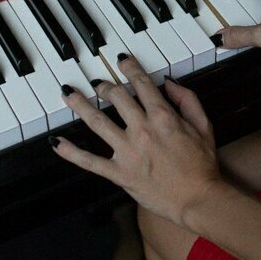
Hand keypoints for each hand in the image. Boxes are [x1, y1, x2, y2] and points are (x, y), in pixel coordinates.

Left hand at [52, 55, 222, 225]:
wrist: (198, 199)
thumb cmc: (202, 166)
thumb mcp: (204, 126)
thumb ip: (188, 100)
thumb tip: (170, 84)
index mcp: (163, 117)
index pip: (141, 84)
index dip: (129, 68)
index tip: (121, 60)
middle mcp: (142, 130)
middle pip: (117, 98)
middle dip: (106, 86)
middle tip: (98, 83)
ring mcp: (127, 152)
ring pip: (97, 122)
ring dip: (80, 105)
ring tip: (68, 94)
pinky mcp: (119, 173)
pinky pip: (89, 161)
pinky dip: (71, 152)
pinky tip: (56, 143)